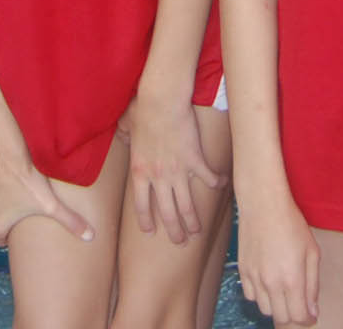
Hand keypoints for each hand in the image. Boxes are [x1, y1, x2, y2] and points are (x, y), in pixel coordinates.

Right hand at [0, 128, 92, 247]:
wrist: (9, 149)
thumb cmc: (29, 178)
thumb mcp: (51, 203)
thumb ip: (71, 222)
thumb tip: (91, 237)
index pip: (3, 238)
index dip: (14, 229)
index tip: (23, 217)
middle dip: (3, 214)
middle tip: (18, 200)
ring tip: (9, 187)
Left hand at [120, 96, 220, 242]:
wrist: (162, 101)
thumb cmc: (142, 110)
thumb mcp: (127, 125)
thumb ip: (124, 135)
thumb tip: (121, 135)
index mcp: (140, 171)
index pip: (141, 205)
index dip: (146, 221)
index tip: (151, 231)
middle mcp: (158, 177)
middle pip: (166, 212)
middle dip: (174, 231)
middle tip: (179, 241)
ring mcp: (178, 171)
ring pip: (187, 204)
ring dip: (193, 220)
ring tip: (197, 231)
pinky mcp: (195, 160)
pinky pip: (207, 178)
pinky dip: (215, 183)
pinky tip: (221, 186)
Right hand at [235, 190, 319, 324]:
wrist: (264, 204)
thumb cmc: (292, 225)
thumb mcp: (312, 252)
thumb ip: (313, 285)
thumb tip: (312, 311)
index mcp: (292, 279)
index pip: (298, 317)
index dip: (307, 319)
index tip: (310, 314)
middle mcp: (271, 282)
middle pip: (281, 318)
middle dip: (293, 315)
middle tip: (298, 303)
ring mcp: (254, 277)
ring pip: (264, 309)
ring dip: (276, 306)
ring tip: (283, 291)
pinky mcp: (243, 270)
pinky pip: (250, 296)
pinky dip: (260, 296)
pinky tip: (268, 282)